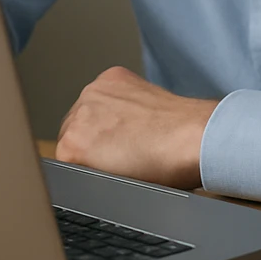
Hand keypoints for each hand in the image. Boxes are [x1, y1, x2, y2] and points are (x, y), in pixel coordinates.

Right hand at [55, 67, 219, 190]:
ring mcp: (95, 91)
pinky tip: (135, 116)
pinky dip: (115, 102)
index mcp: (72, 145)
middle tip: (120, 153)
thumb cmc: (164, 168)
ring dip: (102, 120)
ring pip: (87, 110)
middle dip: (91, 141)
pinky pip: (104, 92)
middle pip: (72, 131)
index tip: (104, 167)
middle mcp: (78, 113)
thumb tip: (87, 165)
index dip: (87, 166)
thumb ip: (91, 170)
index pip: (65, 157)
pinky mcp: (112, 76)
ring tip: (131, 134)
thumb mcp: (115, 183)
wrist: (194, 139)